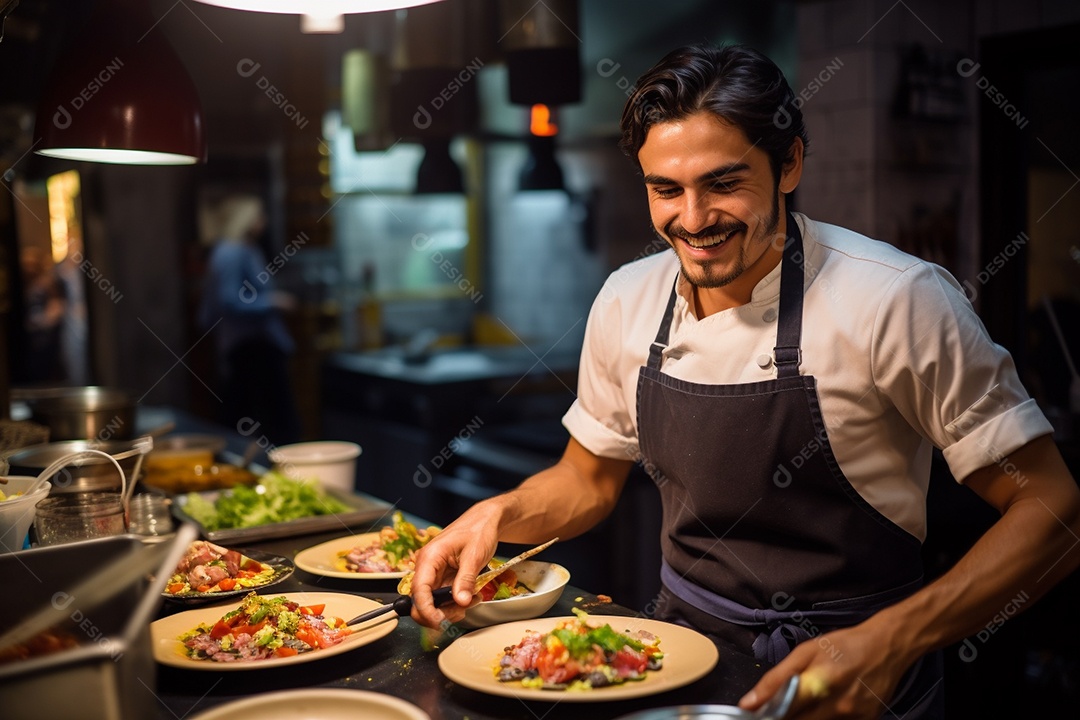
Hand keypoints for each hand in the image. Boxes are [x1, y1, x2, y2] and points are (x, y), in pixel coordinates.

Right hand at [408, 506, 501, 628]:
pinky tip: (472, 596)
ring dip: (452, 608)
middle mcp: (428, 567)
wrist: (485, 520)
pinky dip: (457, 602)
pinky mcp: (444, 578)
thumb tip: (460, 602)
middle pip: (422, 601)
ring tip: (473, 599)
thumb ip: (466, 580)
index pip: (419, 590)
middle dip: (440, 612)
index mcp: (430, 557)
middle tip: (461, 611)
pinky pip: (445, 597)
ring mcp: (435, 573)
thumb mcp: (474, 555)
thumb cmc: (478, 530)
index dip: (426, 610)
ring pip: (434, 603)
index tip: (439, 622)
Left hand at [738, 623, 912, 719]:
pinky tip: (827, 706)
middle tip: (784, 707)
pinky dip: (826, 718)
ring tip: (811, 701)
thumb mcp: (806, 652)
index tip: (760, 714)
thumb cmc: (843, 646)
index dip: (769, 716)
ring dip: (807, 718)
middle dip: (787, 717)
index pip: (783, 714)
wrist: (887, 647)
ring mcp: (853, 718)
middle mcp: (837, 706)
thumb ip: (775, 679)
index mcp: (818, 684)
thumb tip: (748, 703)